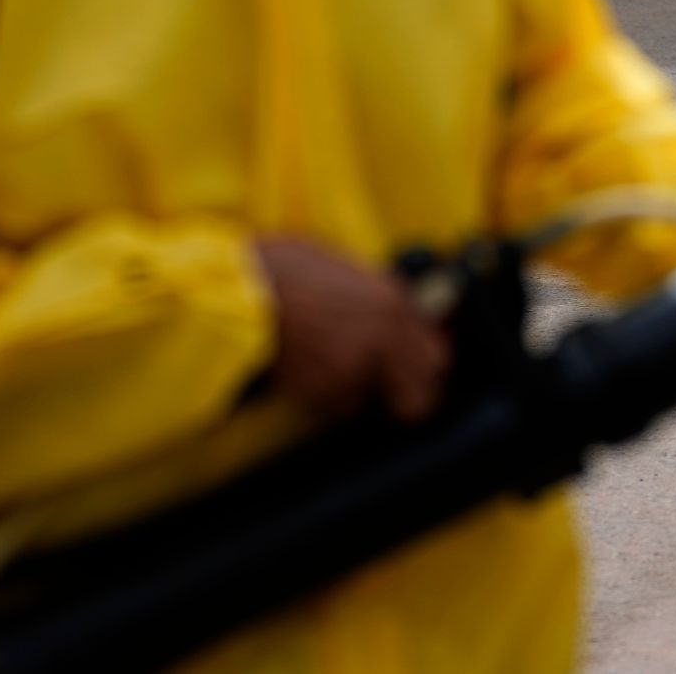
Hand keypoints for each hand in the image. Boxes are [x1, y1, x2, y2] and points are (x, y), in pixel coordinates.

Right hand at [254, 238, 450, 421]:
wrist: (237, 288)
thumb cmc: (285, 267)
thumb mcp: (348, 269)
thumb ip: (382, 298)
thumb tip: (404, 319)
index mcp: (395, 302)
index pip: (437, 357)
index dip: (423, 365)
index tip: (412, 366)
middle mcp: (384, 340)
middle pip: (419, 399)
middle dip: (403, 395)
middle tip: (383, 384)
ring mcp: (353, 370)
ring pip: (368, 405)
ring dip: (353, 393)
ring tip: (325, 362)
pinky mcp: (320, 393)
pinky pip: (332, 408)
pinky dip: (322, 397)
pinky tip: (304, 368)